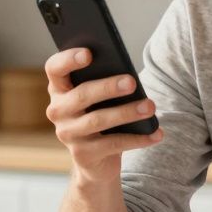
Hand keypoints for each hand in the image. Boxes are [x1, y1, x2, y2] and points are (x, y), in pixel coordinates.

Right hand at [44, 48, 162, 182]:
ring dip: (127, 113)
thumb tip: (129, 78)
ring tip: (150, 107)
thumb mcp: (100, 98)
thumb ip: (105, 82)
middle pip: (81, 95)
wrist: (96, 159)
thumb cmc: (101, 114)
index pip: (55, 68)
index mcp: (60, 88)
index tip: (89, 53)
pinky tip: (156, 133)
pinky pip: (113, 144)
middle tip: (132, 82)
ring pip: (97, 120)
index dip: (68, 59)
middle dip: (108, 87)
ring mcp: (68, 134)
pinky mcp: (82, 155)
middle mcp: (58, 111)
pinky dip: (138, 139)